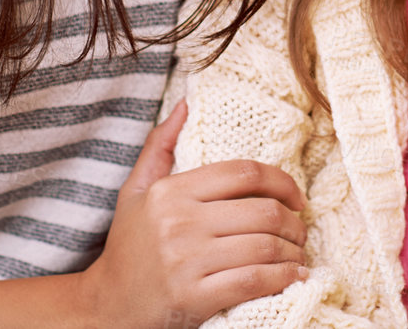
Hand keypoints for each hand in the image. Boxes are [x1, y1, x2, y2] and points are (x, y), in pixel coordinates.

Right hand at [79, 100, 310, 328]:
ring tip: (298, 254)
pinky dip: (283, 278)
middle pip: (262, 211)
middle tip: (301, 230)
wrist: (106, 305)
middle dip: (294, 222)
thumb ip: (160, 146)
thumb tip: (186, 102)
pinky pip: (254, 281)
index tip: (296, 197)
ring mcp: (186, 261)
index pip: (244, 173)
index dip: (282, 182)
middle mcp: (178, 223)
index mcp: (171, 192)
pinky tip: (293, 276)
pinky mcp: (193, 297)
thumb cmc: (129, 246)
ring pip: (264, 247)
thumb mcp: (136, 191)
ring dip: (293, 252)